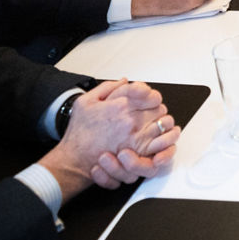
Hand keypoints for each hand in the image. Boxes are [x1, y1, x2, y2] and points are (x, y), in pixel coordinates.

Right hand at [38, 79, 180, 200]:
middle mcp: (131, 120)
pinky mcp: (138, 153)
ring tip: (154, 124)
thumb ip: (107, 87)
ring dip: (162, 123)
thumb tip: (124, 80)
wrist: (74, 159)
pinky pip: (162, 143)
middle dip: (156, 109)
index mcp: (121, 105)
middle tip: (150, 112)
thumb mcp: (85, 101)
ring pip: (164, 124)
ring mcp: (136, 137)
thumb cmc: (79, 133)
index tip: (148, 99)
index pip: (151, 94)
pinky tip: (158, 138)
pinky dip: (164, 139)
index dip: (151, 96)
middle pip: (159, 108)